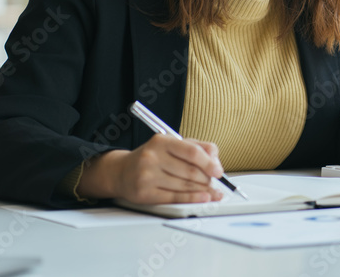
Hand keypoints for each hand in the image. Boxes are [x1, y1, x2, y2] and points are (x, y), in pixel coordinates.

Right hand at [78, 134, 225, 203]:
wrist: (121, 172)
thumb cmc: (151, 158)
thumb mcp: (171, 145)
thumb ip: (196, 147)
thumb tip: (216, 160)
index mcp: (161, 141)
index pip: (192, 152)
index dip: (209, 163)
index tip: (218, 171)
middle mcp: (152, 157)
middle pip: (190, 171)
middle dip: (207, 179)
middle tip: (215, 182)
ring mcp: (147, 176)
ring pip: (184, 186)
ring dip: (203, 190)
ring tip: (213, 192)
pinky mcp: (145, 194)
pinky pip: (174, 197)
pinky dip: (192, 199)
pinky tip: (203, 198)